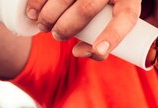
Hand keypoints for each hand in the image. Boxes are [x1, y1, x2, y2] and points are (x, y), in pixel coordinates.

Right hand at [25, 0, 141, 59]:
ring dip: (48, 14)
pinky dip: (37, 0)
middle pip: (87, 8)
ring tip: (41, 25)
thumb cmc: (114, 1)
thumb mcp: (118, 16)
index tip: (99, 50)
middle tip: (57, 36)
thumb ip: (108, 38)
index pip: (126, 18)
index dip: (112, 36)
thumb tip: (80, 52)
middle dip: (67, 27)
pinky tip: (31, 10)